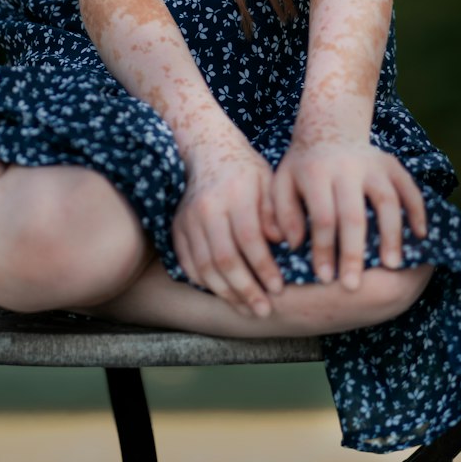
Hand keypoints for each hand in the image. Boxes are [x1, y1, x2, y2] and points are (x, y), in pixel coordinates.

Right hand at [172, 138, 284, 317]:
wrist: (207, 150)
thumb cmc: (246, 169)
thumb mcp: (268, 181)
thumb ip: (275, 211)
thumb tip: (284, 242)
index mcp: (234, 194)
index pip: (249, 240)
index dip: (264, 268)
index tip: (278, 289)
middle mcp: (206, 208)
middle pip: (225, 259)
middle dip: (245, 290)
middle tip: (263, 310)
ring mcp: (187, 219)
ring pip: (204, 267)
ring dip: (226, 293)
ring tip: (245, 309)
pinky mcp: (177, 228)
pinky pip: (188, 263)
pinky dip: (205, 283)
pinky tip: (223, 294)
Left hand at [273, 139, 426, 291]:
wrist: (329, 127)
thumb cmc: (302, 167)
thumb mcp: (282, 183)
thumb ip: (282, 213)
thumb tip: (293, 244)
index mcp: (316, 172)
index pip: (322, 217)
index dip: (323, 249)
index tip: (325, 279)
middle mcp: (347, 167)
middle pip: (353, 215)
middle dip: (353, 253)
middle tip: (353, 286)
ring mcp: (374, 163)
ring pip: (387, 202)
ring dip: (391, 236)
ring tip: (391, 267)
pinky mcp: (393, 164)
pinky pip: (410, 189)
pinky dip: (418, 212)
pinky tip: (420, 237)